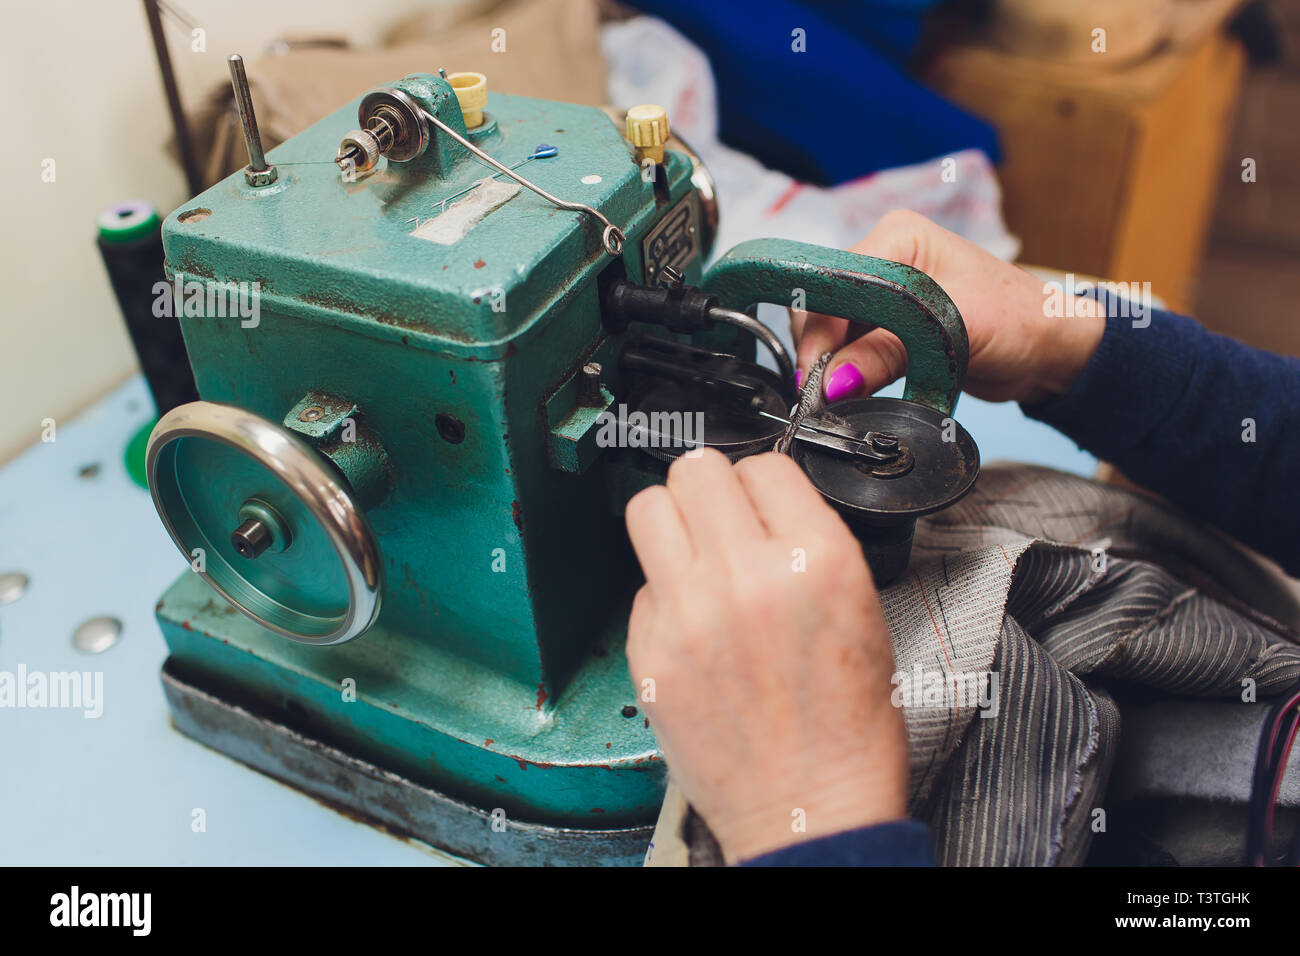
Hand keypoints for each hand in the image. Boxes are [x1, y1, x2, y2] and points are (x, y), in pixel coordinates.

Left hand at [624, 449, 907, 862]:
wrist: (811, 813)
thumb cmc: (847, 728)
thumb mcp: (861, 610)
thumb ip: (807, 544)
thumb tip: (760, 505)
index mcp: (817, 561)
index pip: (764, 466)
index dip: (762, 485)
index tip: (761, 504)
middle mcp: (748, 577)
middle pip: (696, 470)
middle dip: (710, 490)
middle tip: (720, 520)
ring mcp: (690, 614)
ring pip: (648, 508)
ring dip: (673, 523)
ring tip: (695, 556)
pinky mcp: (650, 653)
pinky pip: (641, 586)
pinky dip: (663, 595)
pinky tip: (692, 625)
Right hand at [794, 209, 1104, 405]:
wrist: (1052, 349)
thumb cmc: (1020, 320)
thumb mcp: (950, 333)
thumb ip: (885, 353)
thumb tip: (832, 382)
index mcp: (897, 237)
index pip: (834, 282)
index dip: (819, 330)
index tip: (816, 375)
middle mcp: (884, 259)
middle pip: (826, 307)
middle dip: (823, 352)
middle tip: (825, 395)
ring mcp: (885, 295)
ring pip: (834, 332)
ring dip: (835, 366)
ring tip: (841, 396)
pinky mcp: (890, 327)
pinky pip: (852, 349)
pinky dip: (851, 373)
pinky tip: (856, 390)